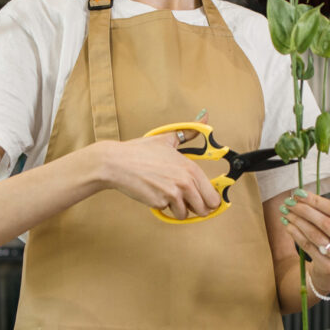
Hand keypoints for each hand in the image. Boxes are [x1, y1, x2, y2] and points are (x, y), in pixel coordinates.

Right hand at [98, 117, 221, 219]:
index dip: (210, 200)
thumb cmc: (140, 151)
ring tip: (168, 195)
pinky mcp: (159, 203)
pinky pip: (167, 212)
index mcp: (190, 168)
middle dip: (197, 208)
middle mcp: (185, 182)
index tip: (204, 199)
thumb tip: (205, 115)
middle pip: (204, 209)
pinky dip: (162, 206)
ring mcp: (172, 194)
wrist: (116, 163)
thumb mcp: (167, 138)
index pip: (213, 195)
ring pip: (185, 215)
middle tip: (186, 201)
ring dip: (178, 210)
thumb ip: (190, 132)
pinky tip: (154, 193)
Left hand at [281, 191, 329, 292]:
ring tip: (286, 212)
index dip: (317, 201)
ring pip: (315, 235)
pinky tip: (288, 226)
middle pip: (326, 223)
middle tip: (290, 202)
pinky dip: (296, 234)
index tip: (300, 193)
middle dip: (305, 210)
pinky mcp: (328, 268)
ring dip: (298, 221)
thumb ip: (327, 215)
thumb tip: (302, 196)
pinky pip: (308, 246)